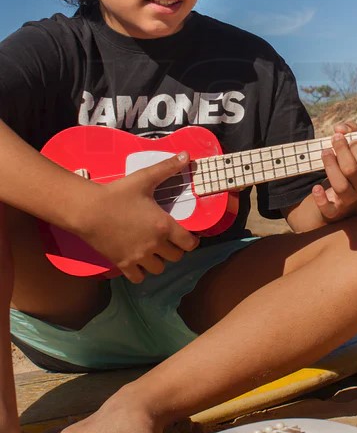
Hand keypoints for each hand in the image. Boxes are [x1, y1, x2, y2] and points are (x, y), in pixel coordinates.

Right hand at [77, 152, 199, 282]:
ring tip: (155, 251)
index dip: (192, 241)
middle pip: (176, 257)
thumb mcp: (145, 178)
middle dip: (176, 250)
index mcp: (163, 226)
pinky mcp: (122, 264)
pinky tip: (139, 261)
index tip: (189, 237)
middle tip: (170, 241)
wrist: (87, 210)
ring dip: (160, 261)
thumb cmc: (118, 193)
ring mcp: (138, 257)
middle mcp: (154, 245)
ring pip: (159, 269)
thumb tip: (186, 154)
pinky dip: (141, 273)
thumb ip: (167, 167)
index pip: (189, 244)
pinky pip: (138, 278)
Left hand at [311, 121, 356, 221]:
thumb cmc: (348, 162)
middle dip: (341, 151)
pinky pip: (329, 208)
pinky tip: (316, 188)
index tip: (348, 137)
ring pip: (340, 186)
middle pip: (352, 170)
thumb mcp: (353, 146)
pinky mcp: (334, 210)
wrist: (340, 193)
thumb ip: (350, 131)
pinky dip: (321, 199)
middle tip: (334, 139)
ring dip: (330, 166)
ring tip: (324, 153)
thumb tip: (341, 128)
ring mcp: (348, 199)